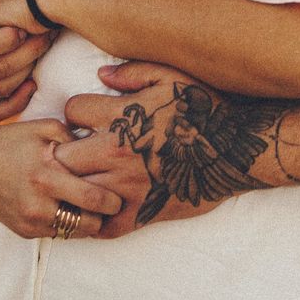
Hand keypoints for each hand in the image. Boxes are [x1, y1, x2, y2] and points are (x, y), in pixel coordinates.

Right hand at [0, 118, 125, 240]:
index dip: (114, 200)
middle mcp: (38, 204)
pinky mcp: (23, 232)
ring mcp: (29, 222)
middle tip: (112, 204)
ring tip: (92, 206)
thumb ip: (76, 138)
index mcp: (46, 176)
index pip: (93, 199)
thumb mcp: (44, 128)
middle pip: (89, 225)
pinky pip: (57, 234)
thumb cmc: (9, 141)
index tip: (122, 193)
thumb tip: (103, 148)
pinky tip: (68, 207)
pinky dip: (67, 224)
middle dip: (104, 216)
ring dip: (86, 222)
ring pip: (75, 233)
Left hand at [58, 61, 257, 238]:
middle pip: (62, 157)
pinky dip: (95, 220)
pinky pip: (103, 226)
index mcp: (122, 118)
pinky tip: (98, 209)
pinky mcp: (142, 213)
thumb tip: (101, 75)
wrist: (236, 150)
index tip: (85, 118)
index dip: (75, 111)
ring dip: (74, 186)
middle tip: (75, 150)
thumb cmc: (206, 109)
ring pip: (76, 193)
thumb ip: (132, 73)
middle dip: (63, 151)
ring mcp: (127, 187)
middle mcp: (117, 154)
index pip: (72, 111)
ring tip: (82, 179)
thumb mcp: (171, 76)